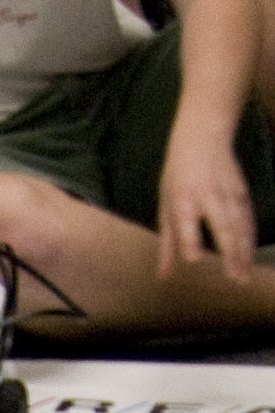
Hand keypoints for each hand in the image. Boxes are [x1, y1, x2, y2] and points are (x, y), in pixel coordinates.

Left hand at [159, 123, 256, 278]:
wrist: (203, 135)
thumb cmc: (178, 175)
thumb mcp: (166, 205)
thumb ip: (167, 242)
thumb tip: (163, 276)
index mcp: (183, 196)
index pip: (187, 220)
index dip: (190, 238)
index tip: (194, 259)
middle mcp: (207, 194)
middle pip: (222, 224)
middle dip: (229, 251)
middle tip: (233, 277)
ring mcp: (228, 191)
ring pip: (239, 223)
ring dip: (243, 250)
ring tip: (244, 276)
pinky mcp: (241, 190)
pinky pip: (247, 217)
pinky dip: (250, 238)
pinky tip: (250, 256)